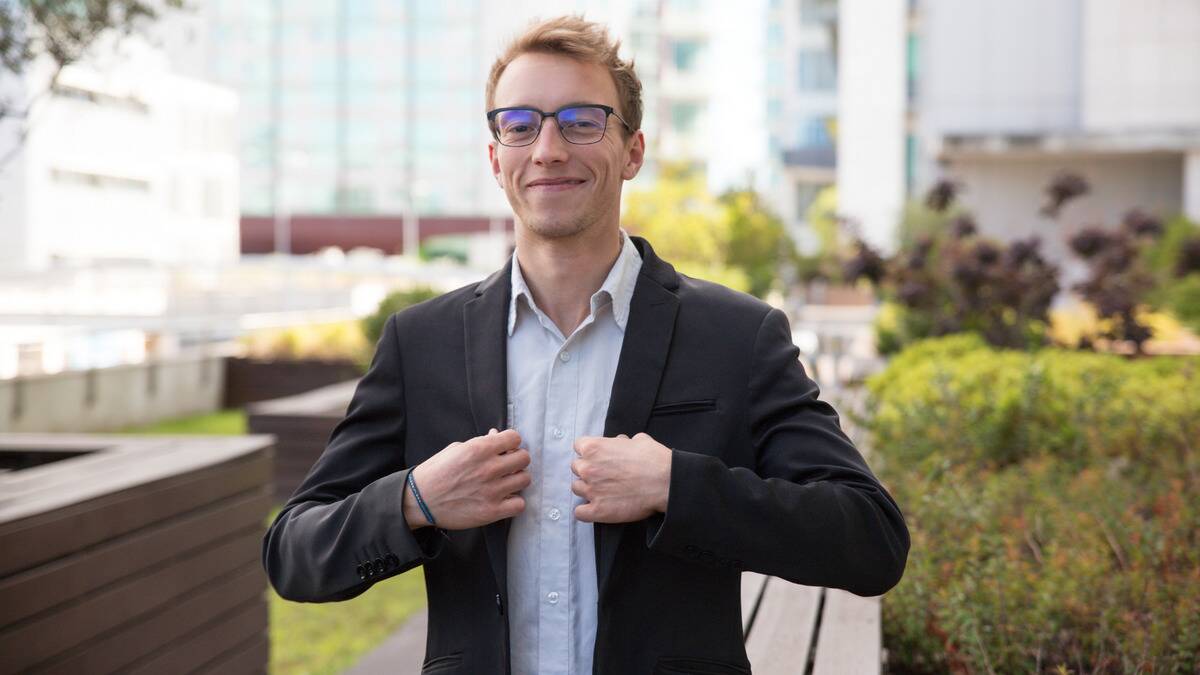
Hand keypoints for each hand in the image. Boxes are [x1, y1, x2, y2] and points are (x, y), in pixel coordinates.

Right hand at [405, 428, 530, 529]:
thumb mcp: (456, 449)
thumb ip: (480, 442)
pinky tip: (504, 499)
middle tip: (507, 465)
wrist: (419, 500)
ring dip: (517, 480)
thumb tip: (496, 436)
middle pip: (524, 458)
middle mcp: (488, 468)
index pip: (515, 437)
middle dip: (516, 460)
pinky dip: (514, 502)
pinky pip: (519, 505)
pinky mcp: (491, 511)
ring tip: (506, 482)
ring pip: (525, 480)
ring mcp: (492, 491)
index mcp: (479, 449)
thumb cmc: (436, 473)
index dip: (511, 442)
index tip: (506, 448)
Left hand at [570, 433, 671, 522]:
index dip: (590, 452)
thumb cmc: (654, 460)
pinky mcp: (597, 510)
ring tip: (602, 492)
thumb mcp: (639, 440)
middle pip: (576, 467)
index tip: (599, 457)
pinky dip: (586, 511)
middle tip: (603, 474)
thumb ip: (623, 442)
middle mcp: (588, 468)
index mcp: (594, 448)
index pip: (579, 446)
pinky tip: (596, 509)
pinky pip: (579, 513)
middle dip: (588, 470)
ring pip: (576, 488)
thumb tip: (621, 443)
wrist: (666, 483)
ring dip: (587, 489)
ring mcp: (591, 490)